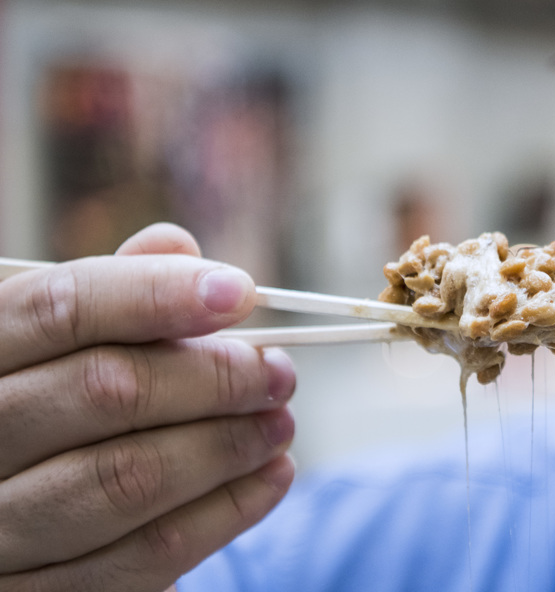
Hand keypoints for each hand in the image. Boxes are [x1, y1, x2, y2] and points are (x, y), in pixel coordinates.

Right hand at [0, 224, 296, 590]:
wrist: (16, 523)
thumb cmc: (48, 407)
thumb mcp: (56, 347)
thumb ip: (110, 298)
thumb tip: (179, 245)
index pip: (59, 307)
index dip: (156, 293)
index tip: (240, 293)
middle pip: (104, 390)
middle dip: (213, 376)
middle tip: (277, 372)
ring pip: (127, 478)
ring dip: (227, 445)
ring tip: (280, 423)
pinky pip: (143, 558)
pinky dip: (224, 512)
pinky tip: (269, 478)